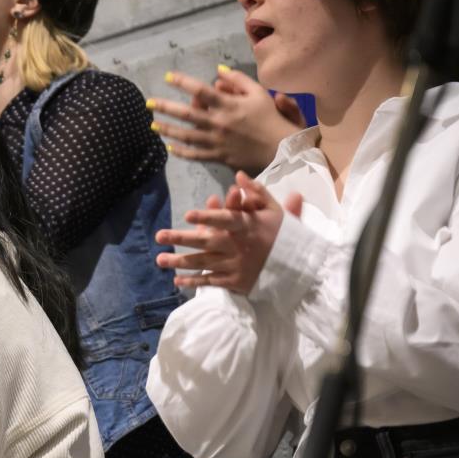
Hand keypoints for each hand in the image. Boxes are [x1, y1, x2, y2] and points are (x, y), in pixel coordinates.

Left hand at [150, 67, 307, 171]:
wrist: (280, 149)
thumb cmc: (270, 117)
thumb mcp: (259, 93)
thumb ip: (238, 80)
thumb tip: (218, 71)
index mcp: (228, 105)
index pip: (201, 90)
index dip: (183, 82)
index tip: (168, 77)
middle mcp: (218, 123)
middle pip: (186, 114)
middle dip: (165, 107)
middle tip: (148, 103)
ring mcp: (216, 141)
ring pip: (185, 135)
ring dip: (167, 129)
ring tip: (153, 125)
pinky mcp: (217, 156)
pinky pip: (194, 155)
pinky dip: (180, 151)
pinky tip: (169, 147)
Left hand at [155, 173, 304, 293]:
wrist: (299, 267)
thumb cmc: (283, 235)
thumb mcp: (274, 210)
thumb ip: (256, 192)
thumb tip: (238, 176)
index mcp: (247, 227)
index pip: (225, 220)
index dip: (207, 216)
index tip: (188, 214)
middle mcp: (237, 246)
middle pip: (206, 242)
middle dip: (181, 238)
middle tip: (159, 236)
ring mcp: (234, 265)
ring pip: (203, 263)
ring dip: (180, 262)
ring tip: (160, 259)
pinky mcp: (234, 281)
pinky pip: (211, 281)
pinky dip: (194, 282)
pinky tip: (177, 280)